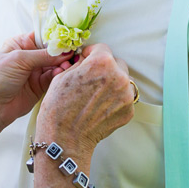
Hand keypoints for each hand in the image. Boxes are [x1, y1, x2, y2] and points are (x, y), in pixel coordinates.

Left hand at [0, 33, 76, 135]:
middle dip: (63, 51)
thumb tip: (64, 51)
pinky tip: (62, 73)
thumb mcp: (18, 59)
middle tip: (73, 52)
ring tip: (67, 65)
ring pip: (55, 64)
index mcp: (21, 44)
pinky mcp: (40, 86)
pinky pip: (54, 78)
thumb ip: (42, 55)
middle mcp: (29, 57)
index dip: (56, 37)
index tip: (70, 37)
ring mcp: (35, 72)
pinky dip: (59, 75)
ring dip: (63, 64)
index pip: (43, 36)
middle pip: (52, 51)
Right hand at [35, 44, 133, 161]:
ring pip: (123, 80)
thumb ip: (80, 64)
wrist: (65, 139)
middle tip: (91, 80)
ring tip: (97, 94)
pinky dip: (115, 100)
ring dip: (113, 83)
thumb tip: (86, 59)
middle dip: (104, 69)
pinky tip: (100, 106)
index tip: (87, 60)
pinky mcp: (128, 110)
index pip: (102, 48)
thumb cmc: (59, 108)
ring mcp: (126, 95)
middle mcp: (119, 76)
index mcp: (101, 62)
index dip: (91, 54)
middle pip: (116, 64)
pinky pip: (124, 98)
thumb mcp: (63, 76)